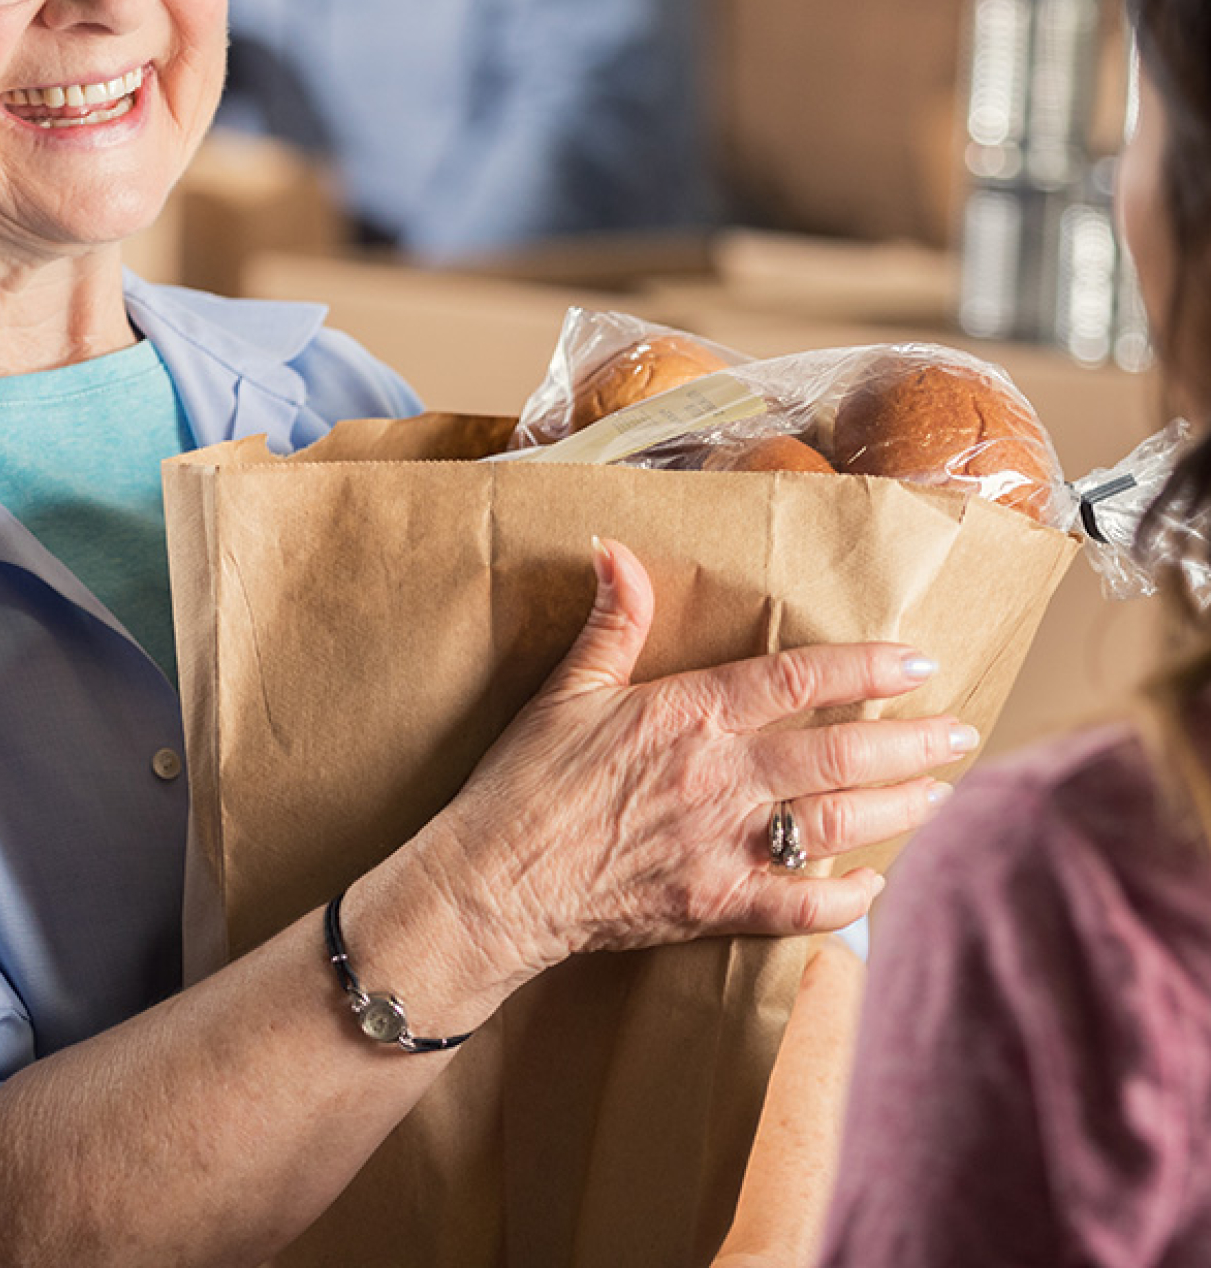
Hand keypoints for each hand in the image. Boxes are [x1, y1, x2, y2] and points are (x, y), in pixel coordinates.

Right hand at [434, 537, 968, 988]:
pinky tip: (874, 886)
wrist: (494, 883)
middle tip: (962, 730)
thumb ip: (612, 621)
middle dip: (911, 742)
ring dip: (897, 809)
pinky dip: (846, 899)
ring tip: (941, 793)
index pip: (797, 679)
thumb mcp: (566, 688)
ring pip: (836, 825)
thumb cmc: (526, 782)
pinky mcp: (716, 908)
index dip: (864, 667)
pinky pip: (800, 906)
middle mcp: (720, 778)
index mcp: (688, 714)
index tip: (916, 660)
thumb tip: (616, 548)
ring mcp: (724, 848)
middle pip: (839, 755)